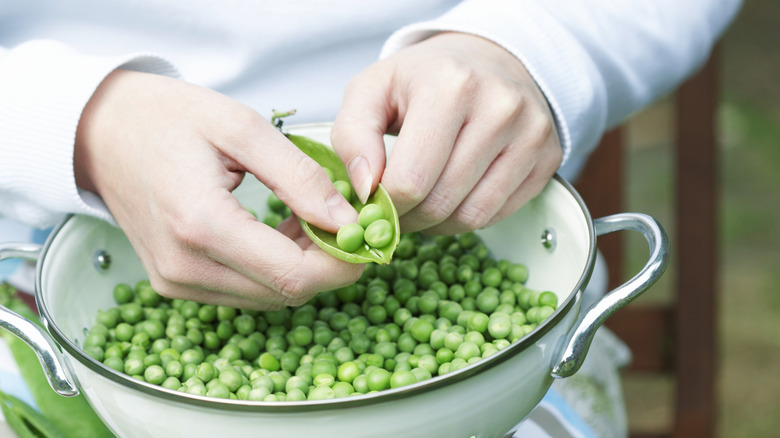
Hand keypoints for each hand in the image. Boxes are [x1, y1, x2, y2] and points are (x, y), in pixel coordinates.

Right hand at [74, 70, 359, 309]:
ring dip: (301, 266)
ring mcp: (176, 281)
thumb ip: (298, 176)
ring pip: (268, 297)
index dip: (340, 263)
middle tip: (344, 221)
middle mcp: (185, 266)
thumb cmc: (168, 118)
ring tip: (309, 217)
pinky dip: (273, 269)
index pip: (292, 275)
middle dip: (327, 264)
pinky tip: (281, 230)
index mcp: (201, 225)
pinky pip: (244, 291)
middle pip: (284, 293)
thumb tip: (345, 218)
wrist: (102, 132)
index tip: (364, 236)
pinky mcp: (175, 283)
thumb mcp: (241, 128)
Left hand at [332, 32, 561, 234]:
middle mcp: (499, 107)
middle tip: (396, 211)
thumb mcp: (371, 90)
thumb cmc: (424, 78)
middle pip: (441, 202)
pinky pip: (499, 214)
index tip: (375, 203)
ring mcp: (531, 133)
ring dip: (438, 224)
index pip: (410, 180)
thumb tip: (366, 188)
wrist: (488, 58)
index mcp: (450, 85)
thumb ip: (352, 137)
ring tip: (422, 205)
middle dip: (409, 219)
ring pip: (472, 216)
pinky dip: (469, 218)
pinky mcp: (548, 156)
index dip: (385, 206)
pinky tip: (454, 197)